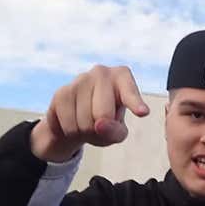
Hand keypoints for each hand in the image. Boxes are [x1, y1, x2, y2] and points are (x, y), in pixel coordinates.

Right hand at [31, 65, 149, 161]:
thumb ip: (115, 131)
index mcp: (122, 76)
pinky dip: (71, 132)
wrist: (76, 117)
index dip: (135, 103)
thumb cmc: (106, 121)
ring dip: (85, 132)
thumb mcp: (117, 131)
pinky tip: (73, 121)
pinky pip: (68, 124)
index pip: (129, 91)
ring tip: (87, 122)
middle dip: (101, 130)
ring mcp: (80, 80)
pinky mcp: (61, 92)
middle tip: (101, 126)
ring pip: (84, 122)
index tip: (143, 112)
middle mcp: (102, 72)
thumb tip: (100, 125)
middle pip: (103, 115)